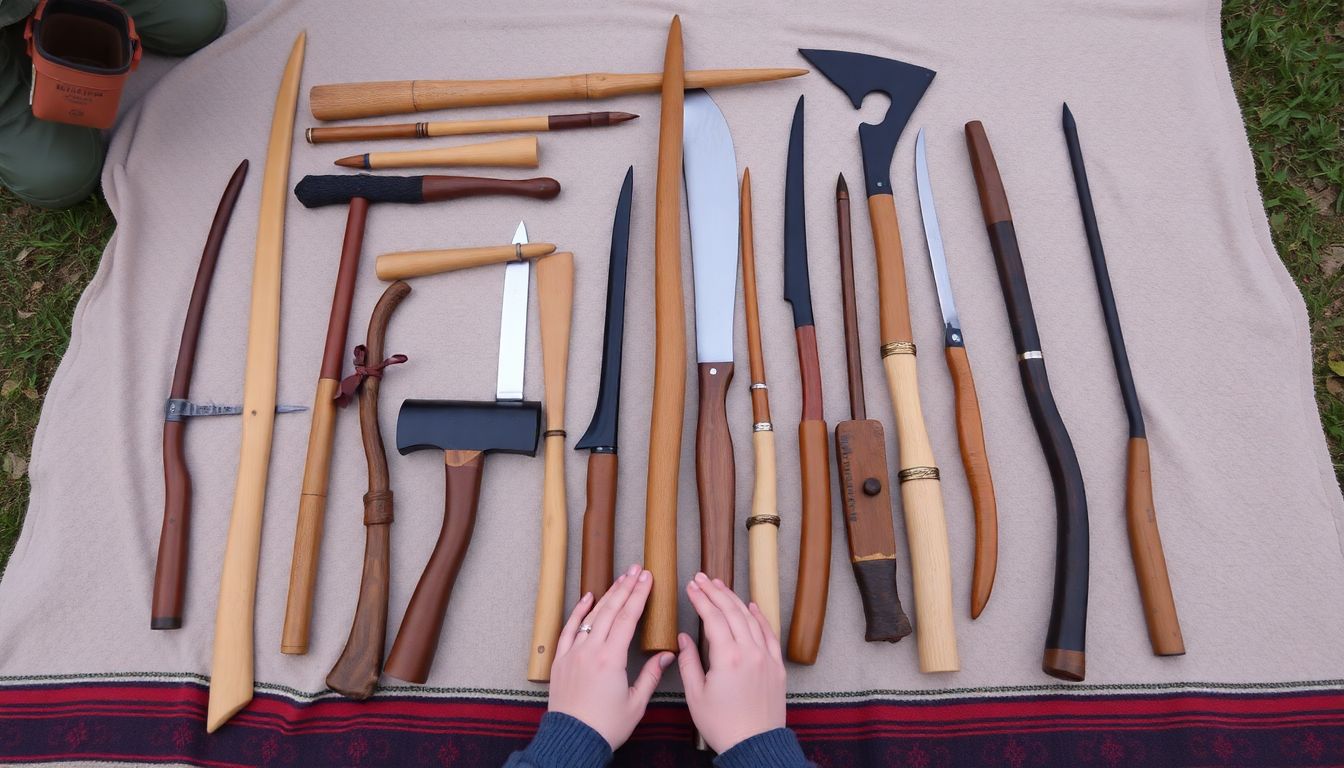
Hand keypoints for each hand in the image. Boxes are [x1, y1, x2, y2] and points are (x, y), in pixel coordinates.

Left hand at [548, 564, 674, 750]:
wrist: (573, 739)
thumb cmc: (605, 726)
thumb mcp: (635, 703)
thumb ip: (651, 675)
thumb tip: (667, 655)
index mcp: (611, 659)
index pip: (627, 618)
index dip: (639, 595)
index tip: (648, 578)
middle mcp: (590, 651)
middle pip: (610, 610)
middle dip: (625, 587)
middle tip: (637, 569)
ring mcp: (573, 653)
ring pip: (591, 616)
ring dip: (607, 595)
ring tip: (620, 579)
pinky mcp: (561, 660)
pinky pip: (569, 629)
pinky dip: (579, 611)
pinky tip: (588, 598)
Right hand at [677, 572, 786, 753]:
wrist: (754, 745)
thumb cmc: (722, 725)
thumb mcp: (695, 695)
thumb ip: (688, 662)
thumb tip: (683, 639)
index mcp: (727, 658)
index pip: (713, 617)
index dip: (701, 599)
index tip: (691, 586)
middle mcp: (749, 652)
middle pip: (732, 611)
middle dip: (715, 592)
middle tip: (702, 578)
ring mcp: (766, 657)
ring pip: (750, 619)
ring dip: (735, 600)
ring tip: (721, 586)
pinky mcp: (776, 666)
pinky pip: (769, 634)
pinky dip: (760, 617)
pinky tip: (751, 606)